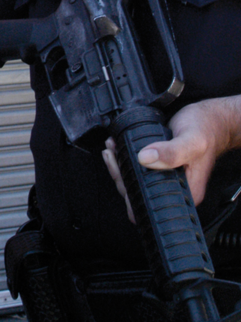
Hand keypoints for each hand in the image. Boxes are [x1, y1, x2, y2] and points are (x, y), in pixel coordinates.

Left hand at [102, 95, 240, 215]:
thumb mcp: (192, 141)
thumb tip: (145, 159)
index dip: (129, 189)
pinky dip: (124, 157)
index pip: (148, 202)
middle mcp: (174, 189)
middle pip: (137, 191)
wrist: (210, 119)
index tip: (118, 167)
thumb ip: (172, 152)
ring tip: (112, 148)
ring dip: (118, 164)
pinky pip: (137, 168)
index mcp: (185, 192)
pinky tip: (118, 146)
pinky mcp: (159, 167)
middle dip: (119, 173)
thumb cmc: (205, 130)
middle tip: (111, 155)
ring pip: (134, 180)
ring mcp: (165, 178)